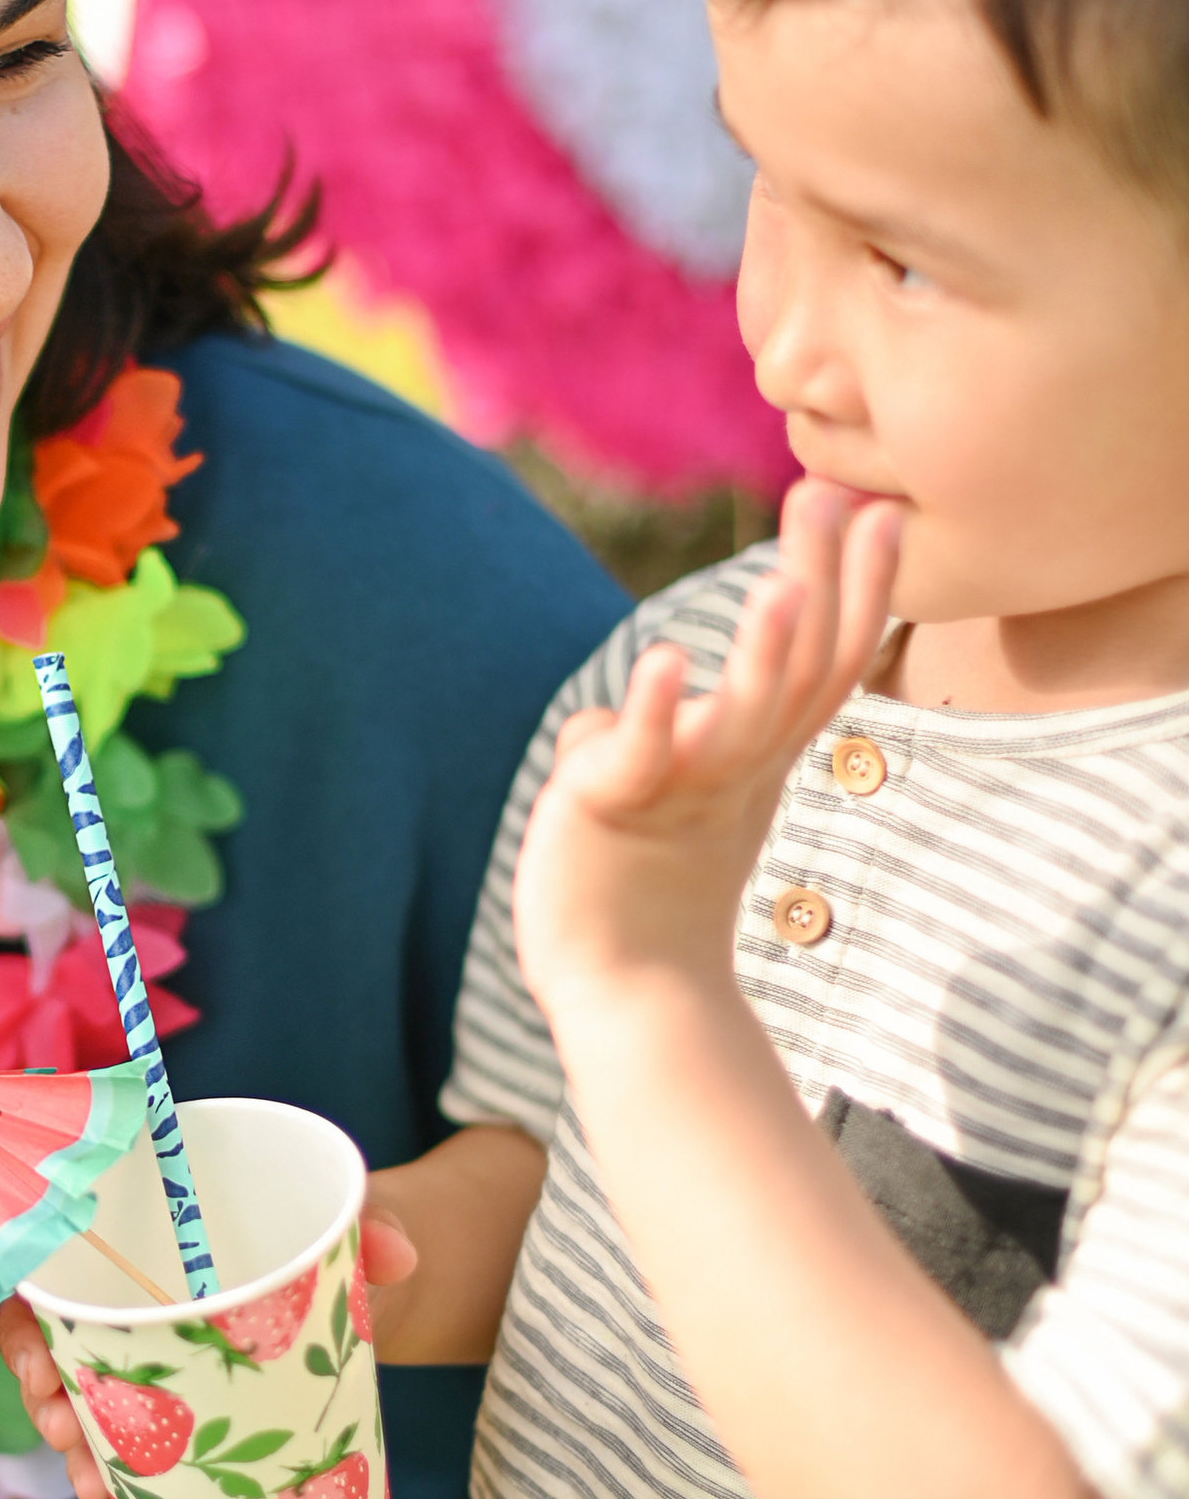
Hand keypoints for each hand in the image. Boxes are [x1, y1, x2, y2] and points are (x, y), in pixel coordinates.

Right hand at [0, 1213, 419, 1498]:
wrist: (382, 1276)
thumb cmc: (346, 1230)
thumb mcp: (357, 1219)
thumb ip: (377, 1222)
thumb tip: (398, 1254)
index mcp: (156, 1218)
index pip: (56, 1249)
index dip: (28, 1305)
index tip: (36, 1355)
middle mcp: (140, 1277)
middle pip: (53, 1328)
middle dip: (42, 1386)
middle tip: (62, 1429)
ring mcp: (157, 1337)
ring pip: (82, 1381)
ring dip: (72, 1434)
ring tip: (92, 1482)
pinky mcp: (185, 1386)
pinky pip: (129, 1420)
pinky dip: (112, 1456)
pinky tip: (110, 1495)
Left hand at [510, 480, 898, 1035]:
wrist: (628, 1001)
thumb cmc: (641, 902)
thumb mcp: (665, 799)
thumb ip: (654, 740)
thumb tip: (632, 704)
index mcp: (756, 763)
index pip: (828, 665)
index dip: (860, 592)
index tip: (884, 514)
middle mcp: (733, 771)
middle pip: (801, 672)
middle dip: (824, 584)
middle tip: (840, 497)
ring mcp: (680, 791)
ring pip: (742, 717)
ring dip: (767, 652)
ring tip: (783, 584)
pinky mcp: (614, 810)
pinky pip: (640, 756)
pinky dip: (655, 713)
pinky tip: (667, 662)